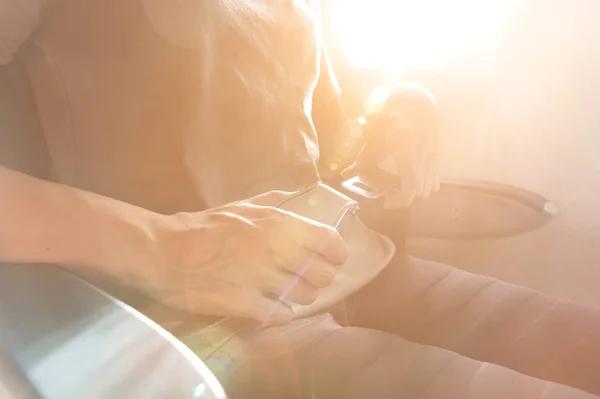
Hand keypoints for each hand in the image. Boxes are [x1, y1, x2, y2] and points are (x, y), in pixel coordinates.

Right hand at [139, 191, 347, 324]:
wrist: (166, 252)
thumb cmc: (204, 226)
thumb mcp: (242, 205)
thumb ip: (274, 201)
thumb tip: (299, 195)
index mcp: (280, 224)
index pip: (330, 241)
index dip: (337, 252)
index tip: (334, 258)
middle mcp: (279, 252)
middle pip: (323, 274)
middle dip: (319, 277)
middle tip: (307, 277)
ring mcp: (264, 281)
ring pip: (306, 297)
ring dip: (300, 296)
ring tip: (286, 292)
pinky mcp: (249, 306)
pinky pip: (283, 316)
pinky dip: (281, 313)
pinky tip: (271, 306)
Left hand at [342, 83, 439, 208]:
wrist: (415, 97)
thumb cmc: (392, 114)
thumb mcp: (374, 135)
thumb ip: (363, 158)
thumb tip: (346, 175)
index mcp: (407, 151)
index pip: (411, 187)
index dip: (400, 201)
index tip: (387, 202)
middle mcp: (423, 156)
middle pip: (420, 192)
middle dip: (404, 197)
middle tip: (388, 193)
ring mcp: (433, 155)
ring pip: (430, 187)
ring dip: (415, 192)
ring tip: (398, 185)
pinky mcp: (437, 153)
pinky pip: (435, 177)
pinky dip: (424, 183)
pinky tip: (410, 176)